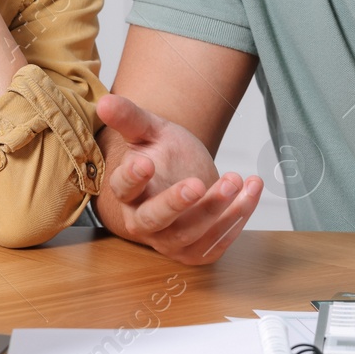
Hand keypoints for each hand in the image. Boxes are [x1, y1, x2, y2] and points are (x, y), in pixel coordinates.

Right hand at [94, 94, 261, 264]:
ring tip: (236, 179)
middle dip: (176, 203)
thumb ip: (129, 118)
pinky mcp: (195, 252)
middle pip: (153, 220)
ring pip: (190, 235)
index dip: (132, 178)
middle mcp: (143, 222)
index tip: (145, 163)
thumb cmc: (164, 153)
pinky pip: (216, 244)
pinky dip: (237, 219)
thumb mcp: (150, 131)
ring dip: (217, 210)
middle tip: (197, 183)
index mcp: (128, 193)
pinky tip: (250, 192)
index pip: (123, 189)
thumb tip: (104, 101)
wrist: (188, 174)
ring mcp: (169, 241)